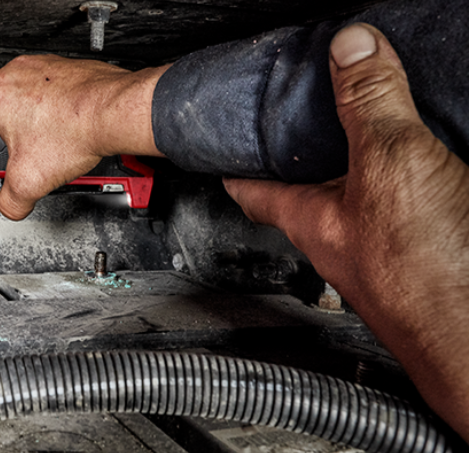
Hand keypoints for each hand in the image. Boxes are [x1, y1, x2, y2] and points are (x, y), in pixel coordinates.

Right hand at [0, 55, 166, 219]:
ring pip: (28, 86)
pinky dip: (58, 101)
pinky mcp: (70, 68)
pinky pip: (56, 83)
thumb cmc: (74, 132)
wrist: (113, 113)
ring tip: (47, 135)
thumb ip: (10, 201)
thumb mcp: (29, 181)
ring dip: (33, 107)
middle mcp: (19, 72)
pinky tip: (68, 124)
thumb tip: (9, 207)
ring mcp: (46, 66)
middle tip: (16, 141)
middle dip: (4, 117)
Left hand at [224, 24, 468, 438]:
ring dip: (366, 166)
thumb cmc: (428, 274)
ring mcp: (389, 252)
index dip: (235, 163)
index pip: (253, 187)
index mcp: (311, 220)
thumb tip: (348, 47)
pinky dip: (419, 181)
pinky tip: (441, 165)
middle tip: (312, 115)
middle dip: (309, 154)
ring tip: (377, 127)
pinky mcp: (434, 255)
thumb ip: (369, 104)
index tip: (223, 148)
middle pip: (310, 190)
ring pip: (363, 200)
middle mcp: (344, 240)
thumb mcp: (389, 163)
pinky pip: (415, 209)